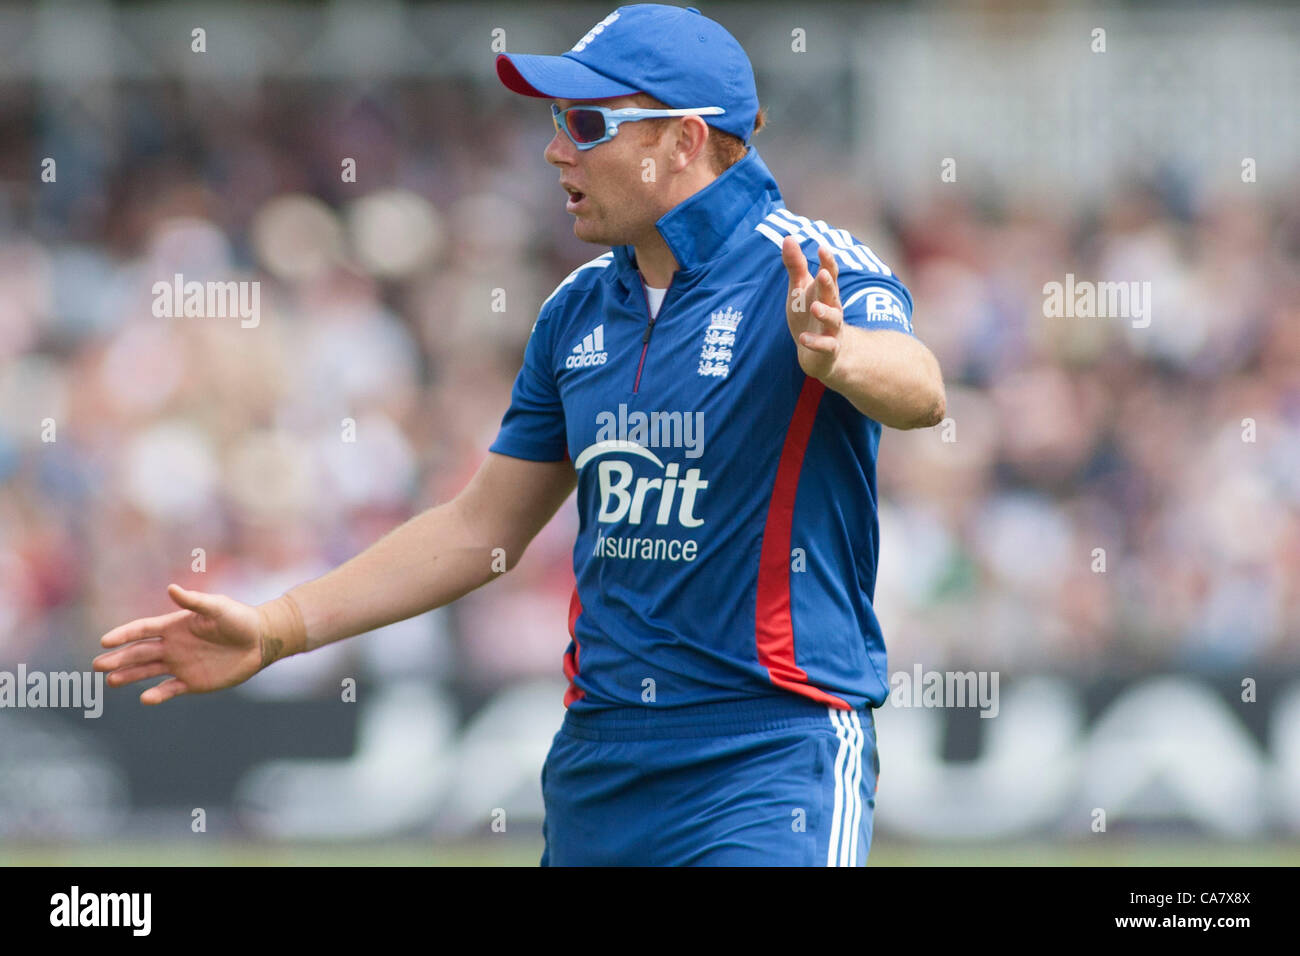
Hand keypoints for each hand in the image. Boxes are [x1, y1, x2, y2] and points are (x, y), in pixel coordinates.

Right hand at [93, 584, 268, 704]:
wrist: (260, 641)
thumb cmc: (240, 619)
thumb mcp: (217, 607)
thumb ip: (194, 601)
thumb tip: (171, 589)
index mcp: (175, 626)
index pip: (142, 630)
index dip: (123, 634)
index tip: (104, 641)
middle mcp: (173, 645)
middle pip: (139, 652)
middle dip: (118, 658)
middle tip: (98, 665)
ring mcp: (180, 664)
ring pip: (147, 671)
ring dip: (129, 676)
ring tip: (111, 682)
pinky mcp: (192, 681)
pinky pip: (169, 689)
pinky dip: (157, 695)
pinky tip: (145, 699)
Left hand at [781, 235, 844, 381]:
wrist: (822, 353)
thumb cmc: (809, 314)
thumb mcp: (800, 289)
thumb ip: (795, 265)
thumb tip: (788, 237)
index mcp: (825, 291)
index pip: (830, 273)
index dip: (827, 261)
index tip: (822, 247)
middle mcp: (832, 308)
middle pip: (833, 294)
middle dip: (829, 284)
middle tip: (824, 273)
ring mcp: (832, 329)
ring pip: (833, 319)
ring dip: (825, 313)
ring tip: (815, 306)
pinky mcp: (829, 349)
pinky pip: (826, 345)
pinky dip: (816, 342)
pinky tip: (803, 338)